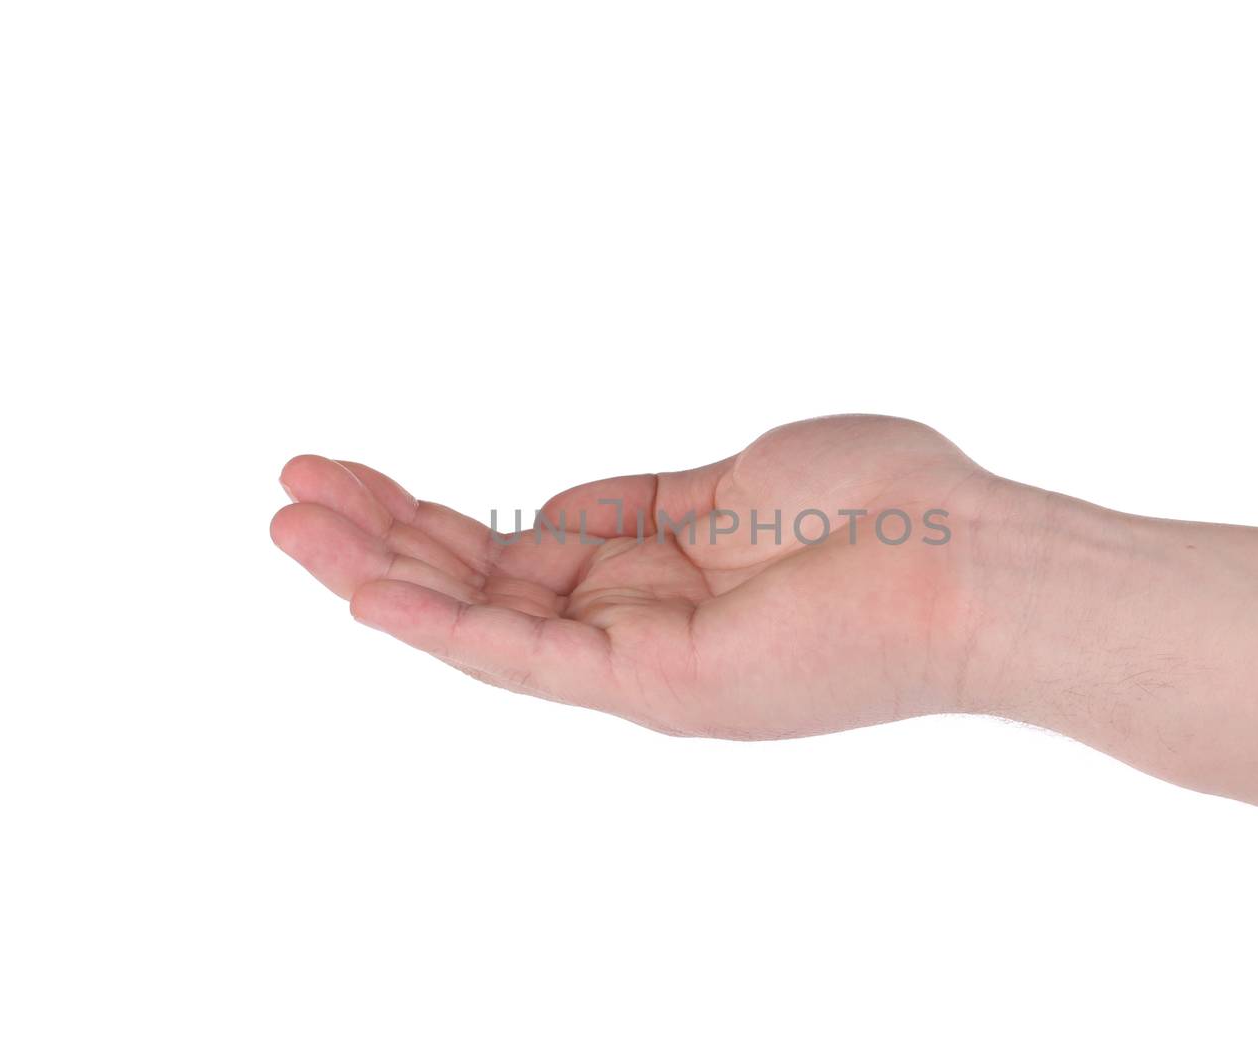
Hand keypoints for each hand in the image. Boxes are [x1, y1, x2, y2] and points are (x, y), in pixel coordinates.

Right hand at [271, 415, 1036, 737]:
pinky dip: (440, 625)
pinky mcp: (657, 686)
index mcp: (661, 579)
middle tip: (290, 491)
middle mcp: (640, 632)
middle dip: (384, 536)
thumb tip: (552, 507)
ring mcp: (644, 665)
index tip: (362, 475)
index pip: (522, 551)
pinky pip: (527, 657)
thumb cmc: (885, 506)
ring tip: (288, 522)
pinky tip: (362, 590)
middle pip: (485, 585)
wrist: (970, 559)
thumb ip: (640, 505)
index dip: (438, 515)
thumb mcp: (734, 482)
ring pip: (484, 623)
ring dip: (381, 572)